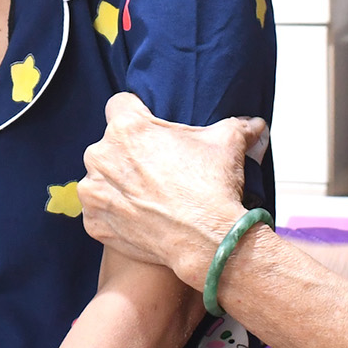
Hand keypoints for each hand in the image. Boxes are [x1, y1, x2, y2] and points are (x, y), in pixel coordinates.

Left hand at [80, 93, 266, 285]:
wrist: (207, 241)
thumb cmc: (213, 188)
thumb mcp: (228, 143)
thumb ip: (237, 126)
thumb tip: (254, 124)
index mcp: (126, 128)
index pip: (121, 105)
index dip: (138, 115)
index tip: (151, 131)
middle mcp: (100, 155)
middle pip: (110, 144)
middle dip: (129, 154)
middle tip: (157, 170)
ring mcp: (93, 191)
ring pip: (101, 177)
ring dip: (118, 184)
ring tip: (149, 196)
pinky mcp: (92, 221)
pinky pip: (98, 210)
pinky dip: (114, 214)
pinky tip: (140, 217)